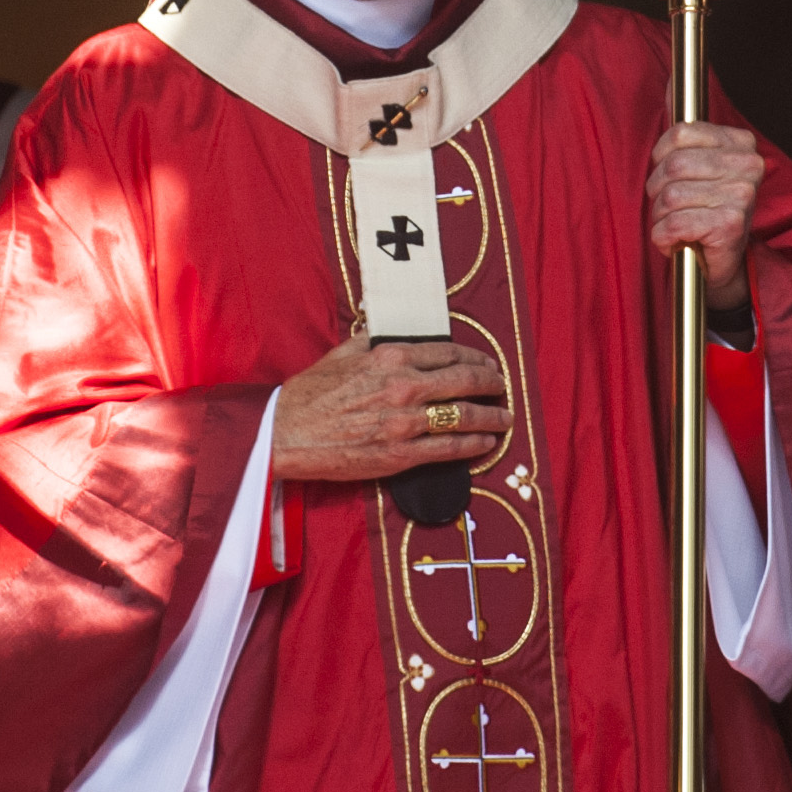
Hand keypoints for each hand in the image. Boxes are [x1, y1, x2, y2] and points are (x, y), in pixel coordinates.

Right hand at [271, 336, 508, 482]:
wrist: (286, 432)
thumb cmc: (311, 393)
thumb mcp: (344, 352)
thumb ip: (376, 342)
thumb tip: (397, 337)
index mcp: (392, 357)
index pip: (449, 353)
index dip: (476, 359)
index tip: (487, 364)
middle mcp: (404, 386)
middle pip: (466, 381)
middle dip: (493, 384)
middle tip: (503, 386)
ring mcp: (405, 422)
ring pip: (464, 415)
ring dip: (492, 416)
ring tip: (506, 417)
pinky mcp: (401, 454)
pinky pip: (449, 448)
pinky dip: (474, 444)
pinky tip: (487, 442)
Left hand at [646, 122, 762, 310]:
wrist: (719, 264)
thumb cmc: (702, 210)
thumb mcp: (694, 162)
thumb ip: (684, 125)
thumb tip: (672, 78)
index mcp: (741, 144)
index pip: (679, 132)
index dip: (662, 157)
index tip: (671, 175)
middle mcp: (748, 167)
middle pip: (673, 165)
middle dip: (659, 190)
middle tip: (673, 206)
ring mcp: (742, 195)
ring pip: (670, 196)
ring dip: (662, 217)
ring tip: (677, 224)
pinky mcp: (730, 225)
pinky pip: (673, 224)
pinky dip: (664, 237)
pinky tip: (679, 240)